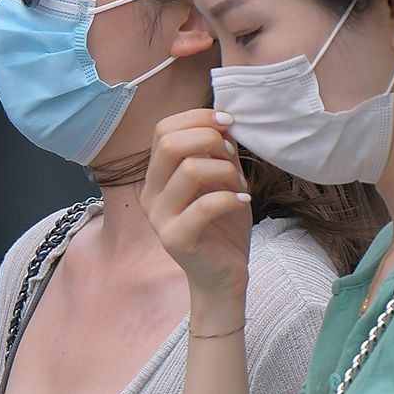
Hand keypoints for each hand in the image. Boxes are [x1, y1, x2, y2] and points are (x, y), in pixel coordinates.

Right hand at [141, 106, 251, 322]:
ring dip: (224, 170)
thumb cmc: (223, 226)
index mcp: (157, 177)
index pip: (164, 130)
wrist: (224, 275)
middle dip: (209, 139)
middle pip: (170, 143)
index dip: (197, 118)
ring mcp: (160, 218)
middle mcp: (151, 195)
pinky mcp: (176, 239)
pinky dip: (231, 197)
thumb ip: (217, 152)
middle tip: (232, 155)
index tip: (228, 123)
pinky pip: (205, 205)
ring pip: (190, 169)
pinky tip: (242, 201)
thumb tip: (224, 122)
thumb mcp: (222, 180)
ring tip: (239, 184)